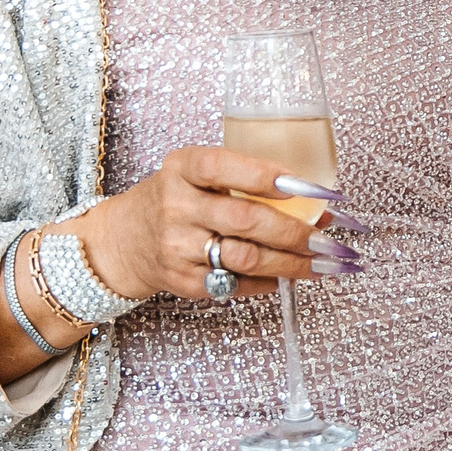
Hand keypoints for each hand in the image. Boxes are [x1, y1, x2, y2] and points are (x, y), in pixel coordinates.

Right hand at [64, 145, 363, 303]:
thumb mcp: (197, 175)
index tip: (305, 186)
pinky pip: (235, 284)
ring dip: (292, 263)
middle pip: (246, 219)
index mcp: (182, 167)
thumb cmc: (175, 199)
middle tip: (329, 239)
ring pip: (246, 258)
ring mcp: (177, 246)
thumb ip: (248, 182)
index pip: (224, 166)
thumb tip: (316, 203)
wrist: (122, 241)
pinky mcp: (182, 281)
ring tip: (324, 263)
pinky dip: (269, 282)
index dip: (266, 176)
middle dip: (296, 231)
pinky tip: (289, 277)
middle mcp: (176, 205)